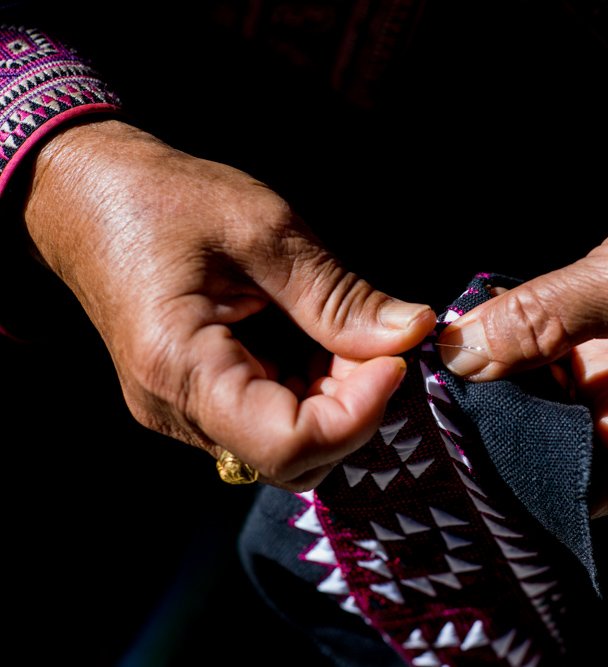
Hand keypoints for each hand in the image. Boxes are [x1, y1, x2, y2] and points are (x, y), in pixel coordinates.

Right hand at [23, 120, 435, 489]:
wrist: (88, 195)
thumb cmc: (165, 199)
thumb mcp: (264, 230)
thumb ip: (338, 295)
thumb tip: (411, 332)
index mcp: (181, 368)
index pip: (289, 445)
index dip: (359, 414)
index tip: (393, 359)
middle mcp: (175, 409)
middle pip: (294, 457)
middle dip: (354, 408)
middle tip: (376, 342)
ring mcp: (182, 411)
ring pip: (287, 445)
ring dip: (336, 399)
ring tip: (345, 333)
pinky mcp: (196, 399)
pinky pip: (268, 419)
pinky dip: (311, 389)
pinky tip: (317, 338)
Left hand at [438, 148, 607, 515]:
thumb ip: (543, 320)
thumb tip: (459, 356)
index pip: (567, 488)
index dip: (504, 469)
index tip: (445, 436)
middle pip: (548, 449)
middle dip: (492, 418)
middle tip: (434, 388)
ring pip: (543, 407)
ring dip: (501, 380)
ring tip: (450, 354)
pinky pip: (551, 369)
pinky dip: (520, 349)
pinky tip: (484, 326)